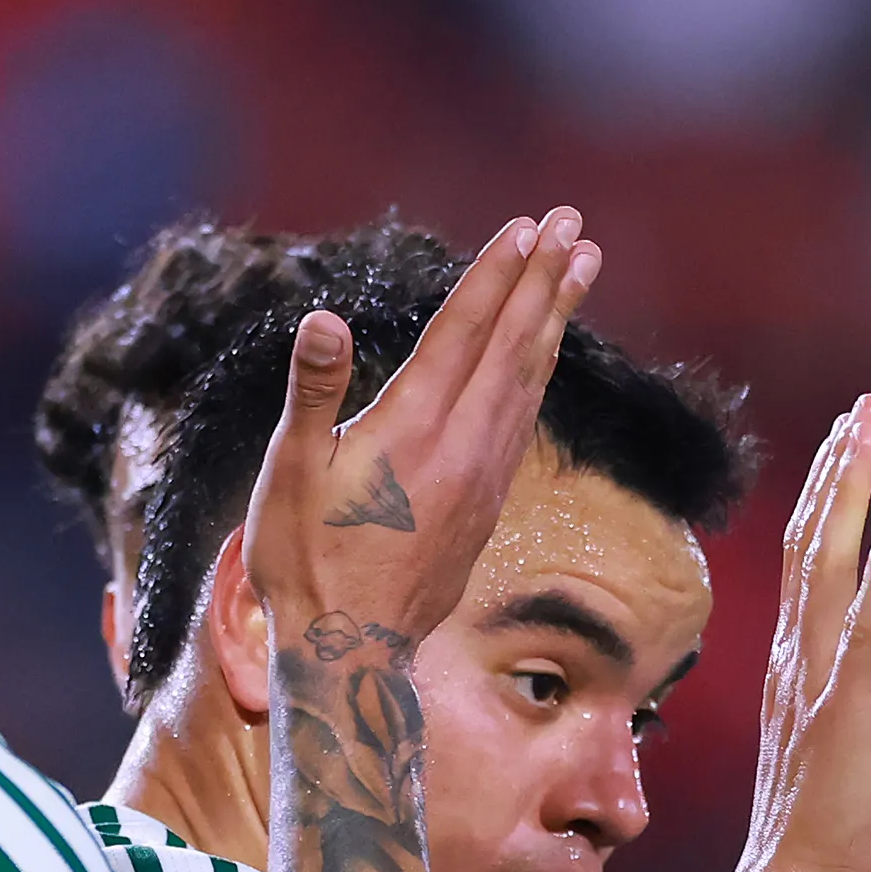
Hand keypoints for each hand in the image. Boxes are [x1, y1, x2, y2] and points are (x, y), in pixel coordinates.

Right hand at [242, 210, 594, 657]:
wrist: (350, 648)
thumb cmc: (303, 558)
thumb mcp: (290, 474)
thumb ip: (313, 392)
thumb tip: (322, 319)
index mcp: (413, 429)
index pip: (464, 333)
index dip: (496, 276)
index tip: (527, 227)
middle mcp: (462, 446)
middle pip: (514, 345)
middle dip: (543, 279)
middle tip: (572, 223)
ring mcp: (482, 476)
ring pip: (530, 378)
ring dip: (555, 317)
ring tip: (580, 267)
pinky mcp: (486, 502)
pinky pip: (525, 416)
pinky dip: (540, 369)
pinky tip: (545, 353)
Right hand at [734, 398, 870, 871]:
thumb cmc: (809, 826)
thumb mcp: (815, 739)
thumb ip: (820, 690)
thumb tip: (836, 660)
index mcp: (789, 661)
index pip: (804, 558)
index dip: (824, 494)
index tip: (844, 439)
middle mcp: (794, 657)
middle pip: (812, 542)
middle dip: (839, 469)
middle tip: (863, 407)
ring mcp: (815, 680)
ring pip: (829, 567)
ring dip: (849, 496)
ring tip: (868, 434)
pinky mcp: (845, 711)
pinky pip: (865, 635)